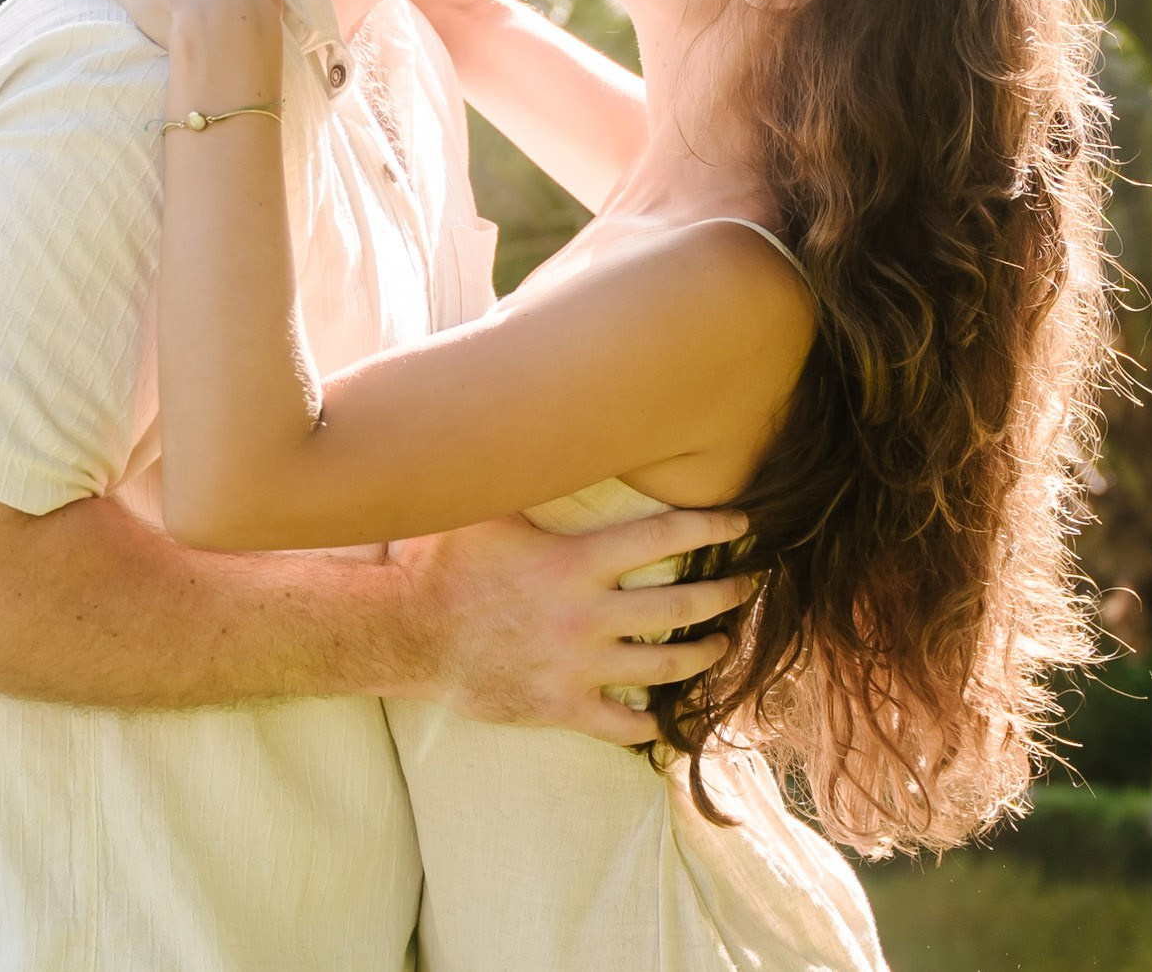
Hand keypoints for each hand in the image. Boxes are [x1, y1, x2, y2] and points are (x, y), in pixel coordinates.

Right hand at [392, 511, 754, 745]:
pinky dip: (648, 723)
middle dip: (725, 595)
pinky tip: (663, 716)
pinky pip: (621, 724)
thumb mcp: (489, 510)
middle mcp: (587, 615)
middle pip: (680, 605)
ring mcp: (577, 666)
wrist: (404, 635)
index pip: (664, 537)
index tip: (741, 524)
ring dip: (703, 654)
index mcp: (576, 562)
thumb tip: (553, 426)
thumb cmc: (443, 565)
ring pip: (664, 666)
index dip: (710, 528)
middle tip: (747, 587)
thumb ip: (530, 478)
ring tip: (721, 644)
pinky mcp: (560, 707)